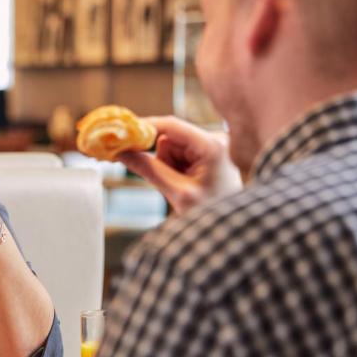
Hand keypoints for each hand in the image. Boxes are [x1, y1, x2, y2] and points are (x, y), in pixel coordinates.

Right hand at [119, 116, 241, 215]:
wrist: (234, 231)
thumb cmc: (213, 215)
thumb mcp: (178, 192)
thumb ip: (149, 169)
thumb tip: (121, 153)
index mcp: (212, 145)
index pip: (171, 125)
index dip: (144, 127)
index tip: (123, 134)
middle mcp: (215, 139)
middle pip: (169, 138)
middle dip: (163, 160)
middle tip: (170, 183)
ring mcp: (213, 145)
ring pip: (172, 148)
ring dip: (169, 167)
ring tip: (183, 187)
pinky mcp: (209, 153)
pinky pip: (180, 154)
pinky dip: (176, 169)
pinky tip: (188, 184)